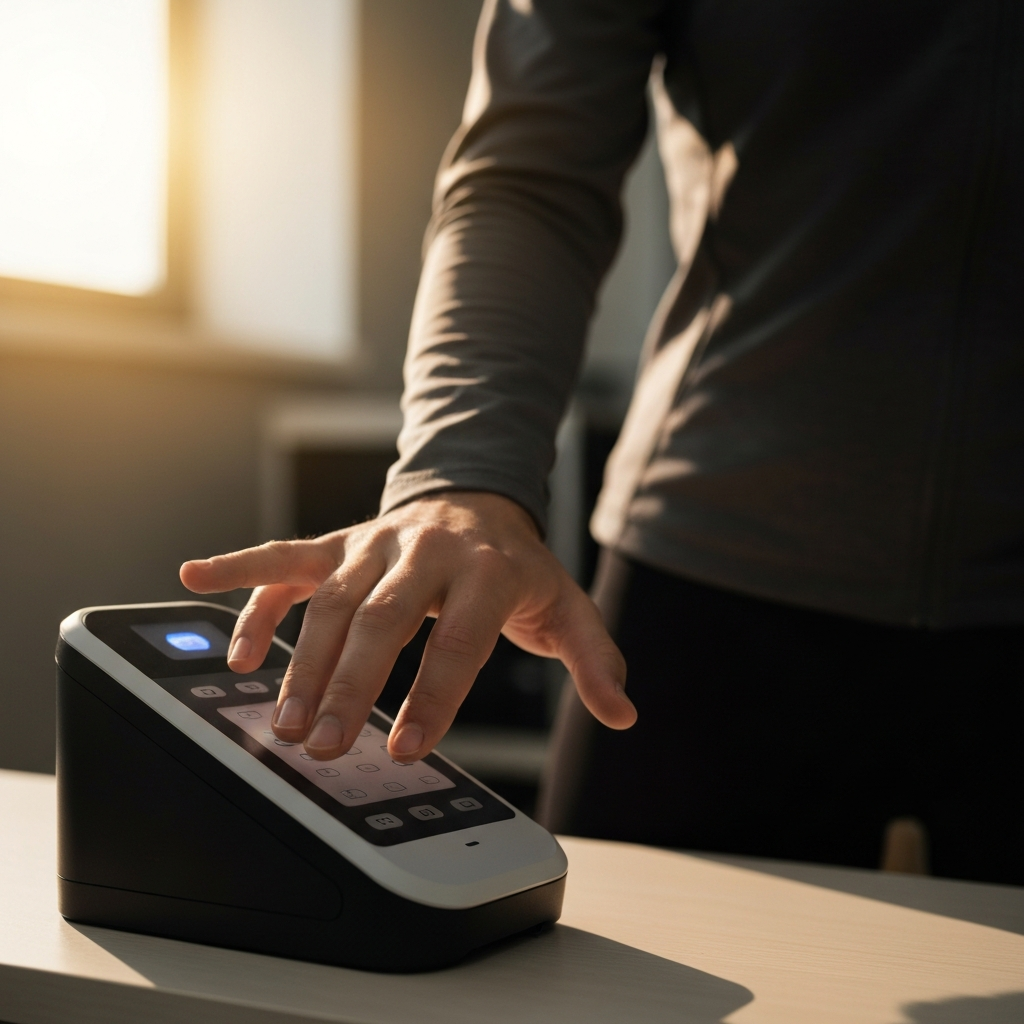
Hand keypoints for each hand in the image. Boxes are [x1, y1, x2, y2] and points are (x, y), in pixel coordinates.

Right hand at [180, 491, 634, 761]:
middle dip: (352, 683)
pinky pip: (285, 556)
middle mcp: (424, 548)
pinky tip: (197, 585)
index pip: (458, 636)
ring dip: (299, 659)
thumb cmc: (515, 566)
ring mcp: (374, 540)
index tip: (407, 747)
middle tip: (326, 745)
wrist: (476, 497)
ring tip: (283, 719)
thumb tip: (624, 714)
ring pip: (327, 597)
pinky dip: (240, 571)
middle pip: (381, 616)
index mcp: (485, 568)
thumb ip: (593, 660)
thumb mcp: (564, 607)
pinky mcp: (339, 541)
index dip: (435, 693)